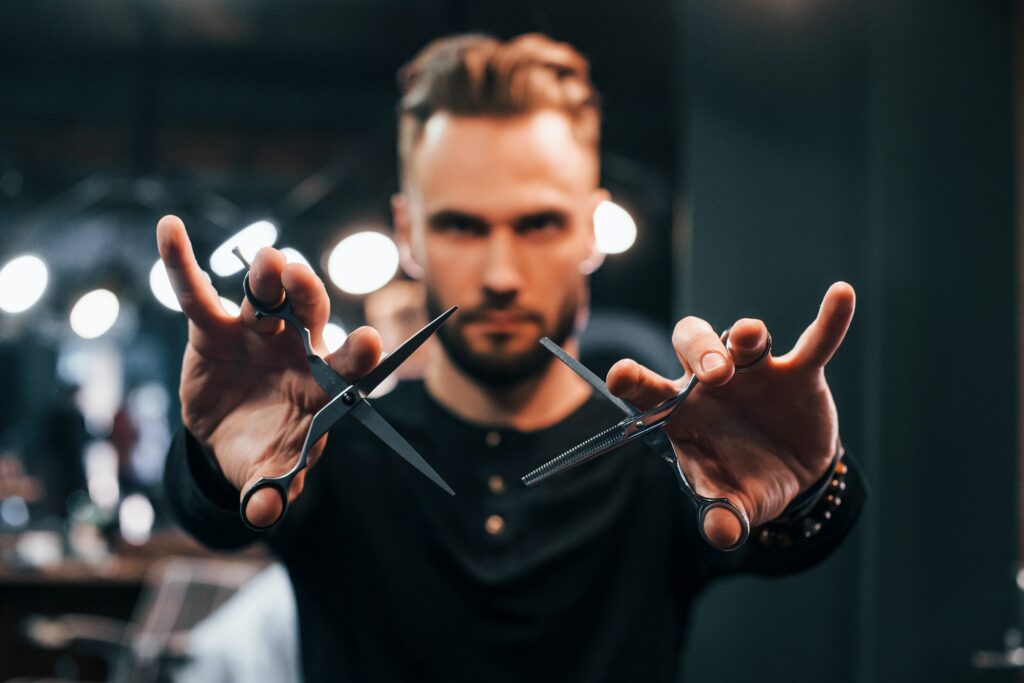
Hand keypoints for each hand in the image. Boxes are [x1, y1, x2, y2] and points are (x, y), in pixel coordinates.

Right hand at [156, 215, 382, 527]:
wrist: (232, 436)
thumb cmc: (265, 450)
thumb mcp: (268, 474)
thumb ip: (271, 491)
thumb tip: (264, 516)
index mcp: (324, 383)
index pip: (349, 365)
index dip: (359, 355)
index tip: (370, 343)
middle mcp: (298, 347)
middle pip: (311, 314)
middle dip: (309, 296)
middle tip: (302, 280)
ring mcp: (259, 331)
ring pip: (267, 295)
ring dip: (268, 276)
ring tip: (267, 261)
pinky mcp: (215, 326)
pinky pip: (198, 293)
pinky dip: (182, 262)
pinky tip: (169, 229)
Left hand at [606, 283, 854, 548]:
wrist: (792, 477)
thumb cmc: (742, 481)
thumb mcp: (732, 503)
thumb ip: (721, 515)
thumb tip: (721, 533)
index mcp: (680, 410)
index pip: (646, 387)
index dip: (631, 378)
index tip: (620, 375)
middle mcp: (711, 382)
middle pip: (692, 344)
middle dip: (701, 353)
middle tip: (715, 376)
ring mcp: (755, 372)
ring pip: (743, 337)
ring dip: (746, 335)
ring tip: (751, 339)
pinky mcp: (799, 373)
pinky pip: (815, 341)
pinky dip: (829, 321)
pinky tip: (842, 294)